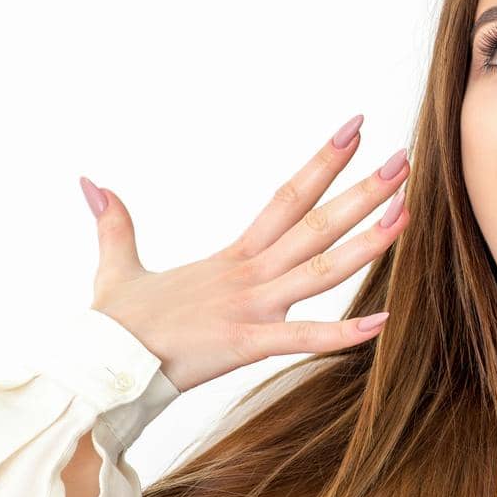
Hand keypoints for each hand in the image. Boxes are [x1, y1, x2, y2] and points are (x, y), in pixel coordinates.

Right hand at [79, 115, 408, 394]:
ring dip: (367, 243)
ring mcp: (250, 308)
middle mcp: (249, 275)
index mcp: (232, 258)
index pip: (287, 197)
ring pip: (320, 271)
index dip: (323, 163)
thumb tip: (89, 182)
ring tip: (407, 215)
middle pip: (316, 224)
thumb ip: (115, 223)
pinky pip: (303, 337)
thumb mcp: (116, 266)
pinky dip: (345, 333)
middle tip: (403, 160)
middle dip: (363, 191)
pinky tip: (384, 321)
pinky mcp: (245, 344)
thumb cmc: (114, 325)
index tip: (354, 131)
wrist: (99, 365)